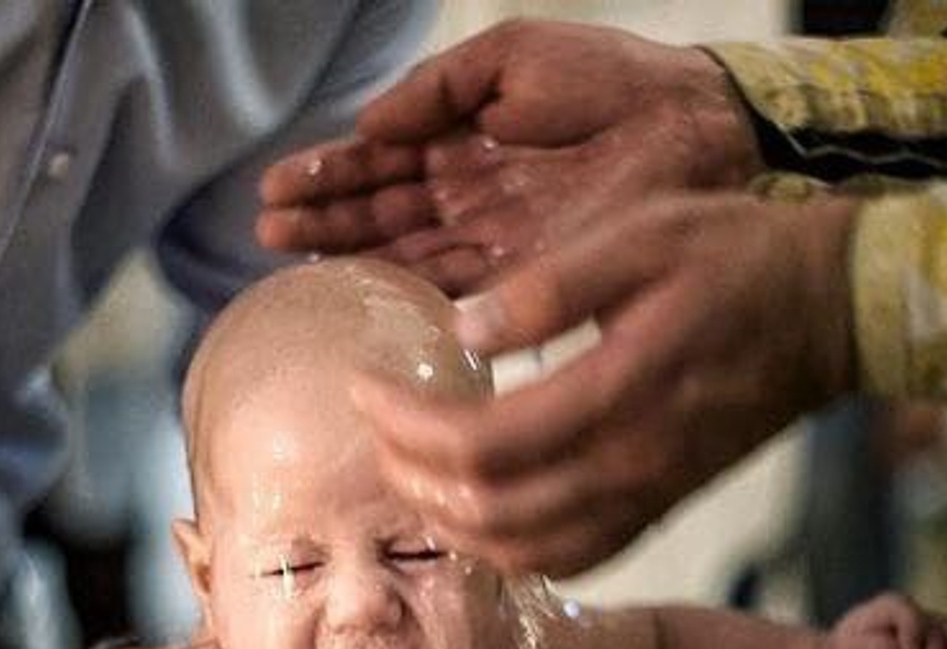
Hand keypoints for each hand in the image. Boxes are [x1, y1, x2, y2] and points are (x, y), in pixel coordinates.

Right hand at [258, 21, 760, 293]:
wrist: (682, 128)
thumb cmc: (604, 81)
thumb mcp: (509, 58)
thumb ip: (435, 90)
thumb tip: (368, 124)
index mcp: (459, 137)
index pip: (378, 162)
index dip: (327, 174)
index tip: (275, 187)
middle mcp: (462, 194)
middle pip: (377, 214)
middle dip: (320, 220)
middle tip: (264, 231)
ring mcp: (484, 239)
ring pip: (398, 251)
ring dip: (342, 254)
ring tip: (284, 253)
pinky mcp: (512, 277)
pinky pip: (443, 287)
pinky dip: (398, 290)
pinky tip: (353, 291)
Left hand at [350, 193, 858, 577]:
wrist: (832, 314)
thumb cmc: (737, 259)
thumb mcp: (643, 236)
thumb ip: (548, 289)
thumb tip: (461, 330)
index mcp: (618, 392)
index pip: (481, 443)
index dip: (406, 427)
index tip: (364, 389)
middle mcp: (628, 465)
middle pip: (487, 510)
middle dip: (410, 476)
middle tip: (374, 431)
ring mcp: (644, 497)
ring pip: (521, 550)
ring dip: (449, 522)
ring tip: (408, 474)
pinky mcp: (656, 507)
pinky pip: (569, 558)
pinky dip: (507, 551)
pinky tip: (476, 517)